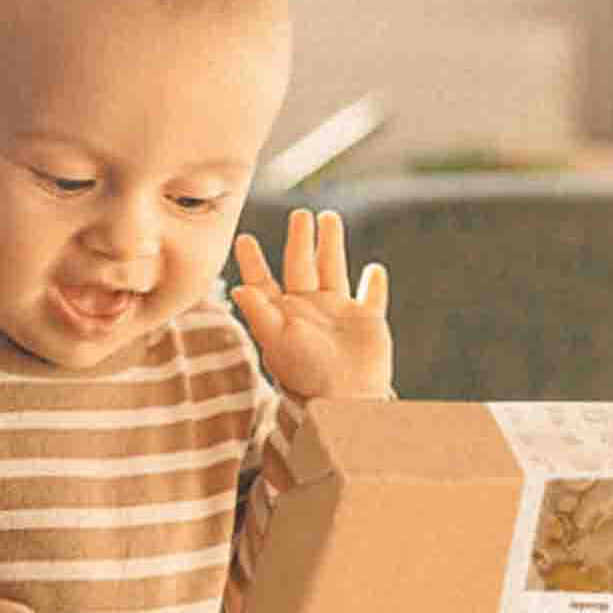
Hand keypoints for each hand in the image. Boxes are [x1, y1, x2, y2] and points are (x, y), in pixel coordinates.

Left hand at [231, 206, 392, 401]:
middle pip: (302, 265)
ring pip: (334, 270)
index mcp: (282, 313)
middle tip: (300, 214)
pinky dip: (375, 284)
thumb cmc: (306, 372)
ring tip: (329, 218)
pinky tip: (374, 270)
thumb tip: (238, 289)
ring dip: (331, 245)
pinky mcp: (367, 322)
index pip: (263, 281)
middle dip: (299, 240)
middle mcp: (309, 309)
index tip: (243, 238)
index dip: (253, 262)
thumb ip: (259, 313)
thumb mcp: (277, 341)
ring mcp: (339, 314)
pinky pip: (372, 298)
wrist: (345, 398)